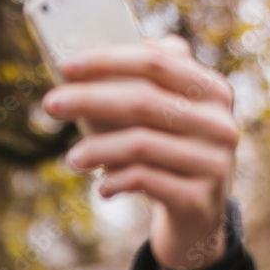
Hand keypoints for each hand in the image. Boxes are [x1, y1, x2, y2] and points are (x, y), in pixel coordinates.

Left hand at [42, 36, 238, 269]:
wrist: (197, 216)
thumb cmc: (168, 155)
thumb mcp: (161, 117)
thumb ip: (140, 82)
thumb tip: (88, 53)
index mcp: (211, 90)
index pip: (156, 63)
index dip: (108, 60)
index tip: (66, 66)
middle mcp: (219, 122)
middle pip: (143, 101)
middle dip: (89, 100)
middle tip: (50, 104)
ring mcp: (213, 161)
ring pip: (140, 143)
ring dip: (96, 148)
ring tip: (72, 158)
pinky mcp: (199, 197)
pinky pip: (144, 179)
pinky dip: (115, 181)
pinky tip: (102, 188)